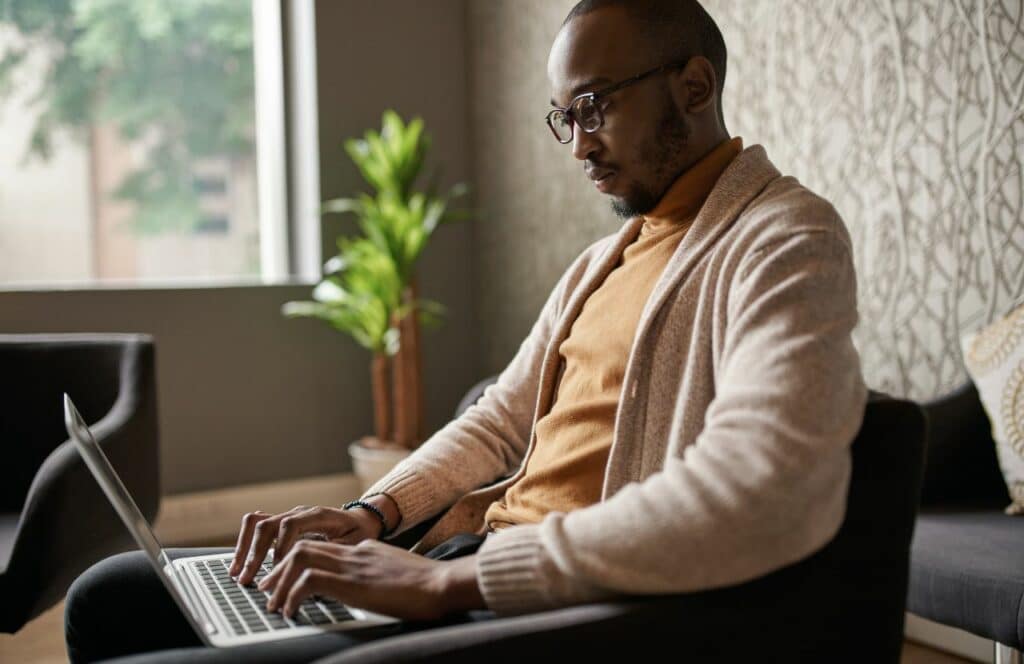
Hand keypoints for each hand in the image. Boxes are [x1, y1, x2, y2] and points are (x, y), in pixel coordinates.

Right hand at [229, 505, 381, 584]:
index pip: (290, 525)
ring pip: (258, 523)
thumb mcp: (354, 546)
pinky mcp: (283, 524)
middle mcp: (300, 513)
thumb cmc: (359, 534)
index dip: (280, 548)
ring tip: (236, 571)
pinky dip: (247, 542)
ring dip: (245, 548)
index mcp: (319, 515)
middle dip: (255, 553)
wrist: (361, 520)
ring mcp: (289, 516)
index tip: (277, 569)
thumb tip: (314, 579)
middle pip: (268, 525)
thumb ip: (335, 557)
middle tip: (247, 578)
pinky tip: (240, 559)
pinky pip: (258, 526)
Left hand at [258, 539, 483, 620]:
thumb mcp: (398, 575)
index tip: (285, 582)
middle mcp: (355, 552)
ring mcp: (353, 565)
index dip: (297, 564)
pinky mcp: (352, 582)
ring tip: (275, 604)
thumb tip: (370, 590)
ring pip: (300, 558)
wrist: (443, 584)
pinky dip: (293, 596)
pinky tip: (292, 612)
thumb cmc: (429, 587)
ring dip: (281, 581)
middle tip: (267, 590)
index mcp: (365, 550)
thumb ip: (379, 576)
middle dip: (279, 570)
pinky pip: (309, 581)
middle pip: (304, 547)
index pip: (322, 548)